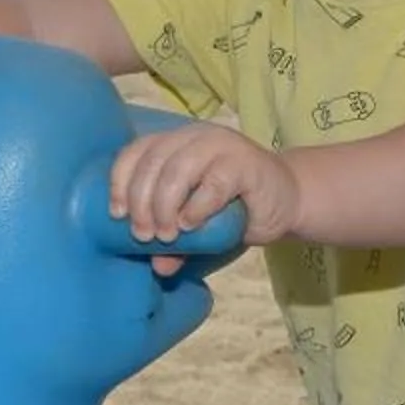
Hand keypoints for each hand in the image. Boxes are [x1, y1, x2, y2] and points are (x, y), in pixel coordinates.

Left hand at [109, 121, 300, 270]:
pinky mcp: (246, 164)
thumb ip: (175, 241)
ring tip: (166, 235)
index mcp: (176, 142)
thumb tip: (158, 267)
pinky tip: (190, 225)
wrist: (287, 200)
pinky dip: (197, 207)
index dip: (120, 181)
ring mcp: (222, 147)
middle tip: (143, 236)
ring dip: (164, 206)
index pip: (137, 151)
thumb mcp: (197, 225)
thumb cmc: (234, 209)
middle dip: (141, 202)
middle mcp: (195, 137)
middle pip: (153, 162)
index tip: (117, 215)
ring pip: (178, 169)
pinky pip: (214, 183)